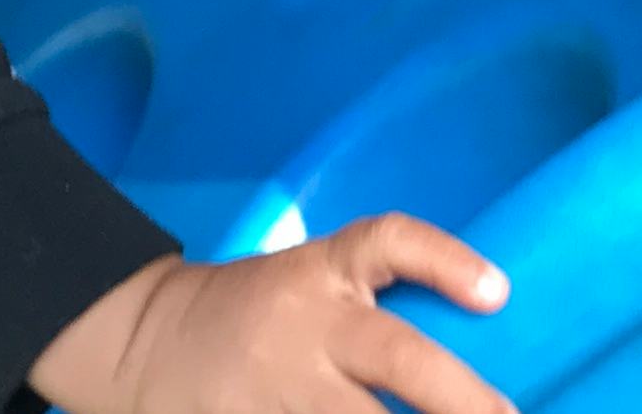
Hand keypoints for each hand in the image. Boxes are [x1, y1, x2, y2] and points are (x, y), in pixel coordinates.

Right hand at [32, 213, 517, 413]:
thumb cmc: (254, 312)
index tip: (498, 292)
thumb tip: (482, 331)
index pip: (387, 242)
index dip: (445, 260)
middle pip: (396, 356)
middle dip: (461, 400)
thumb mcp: (306, 280)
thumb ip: (372, 303)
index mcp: (321, 274)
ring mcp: (277, 388)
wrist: (144, 343)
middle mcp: (306, 325)